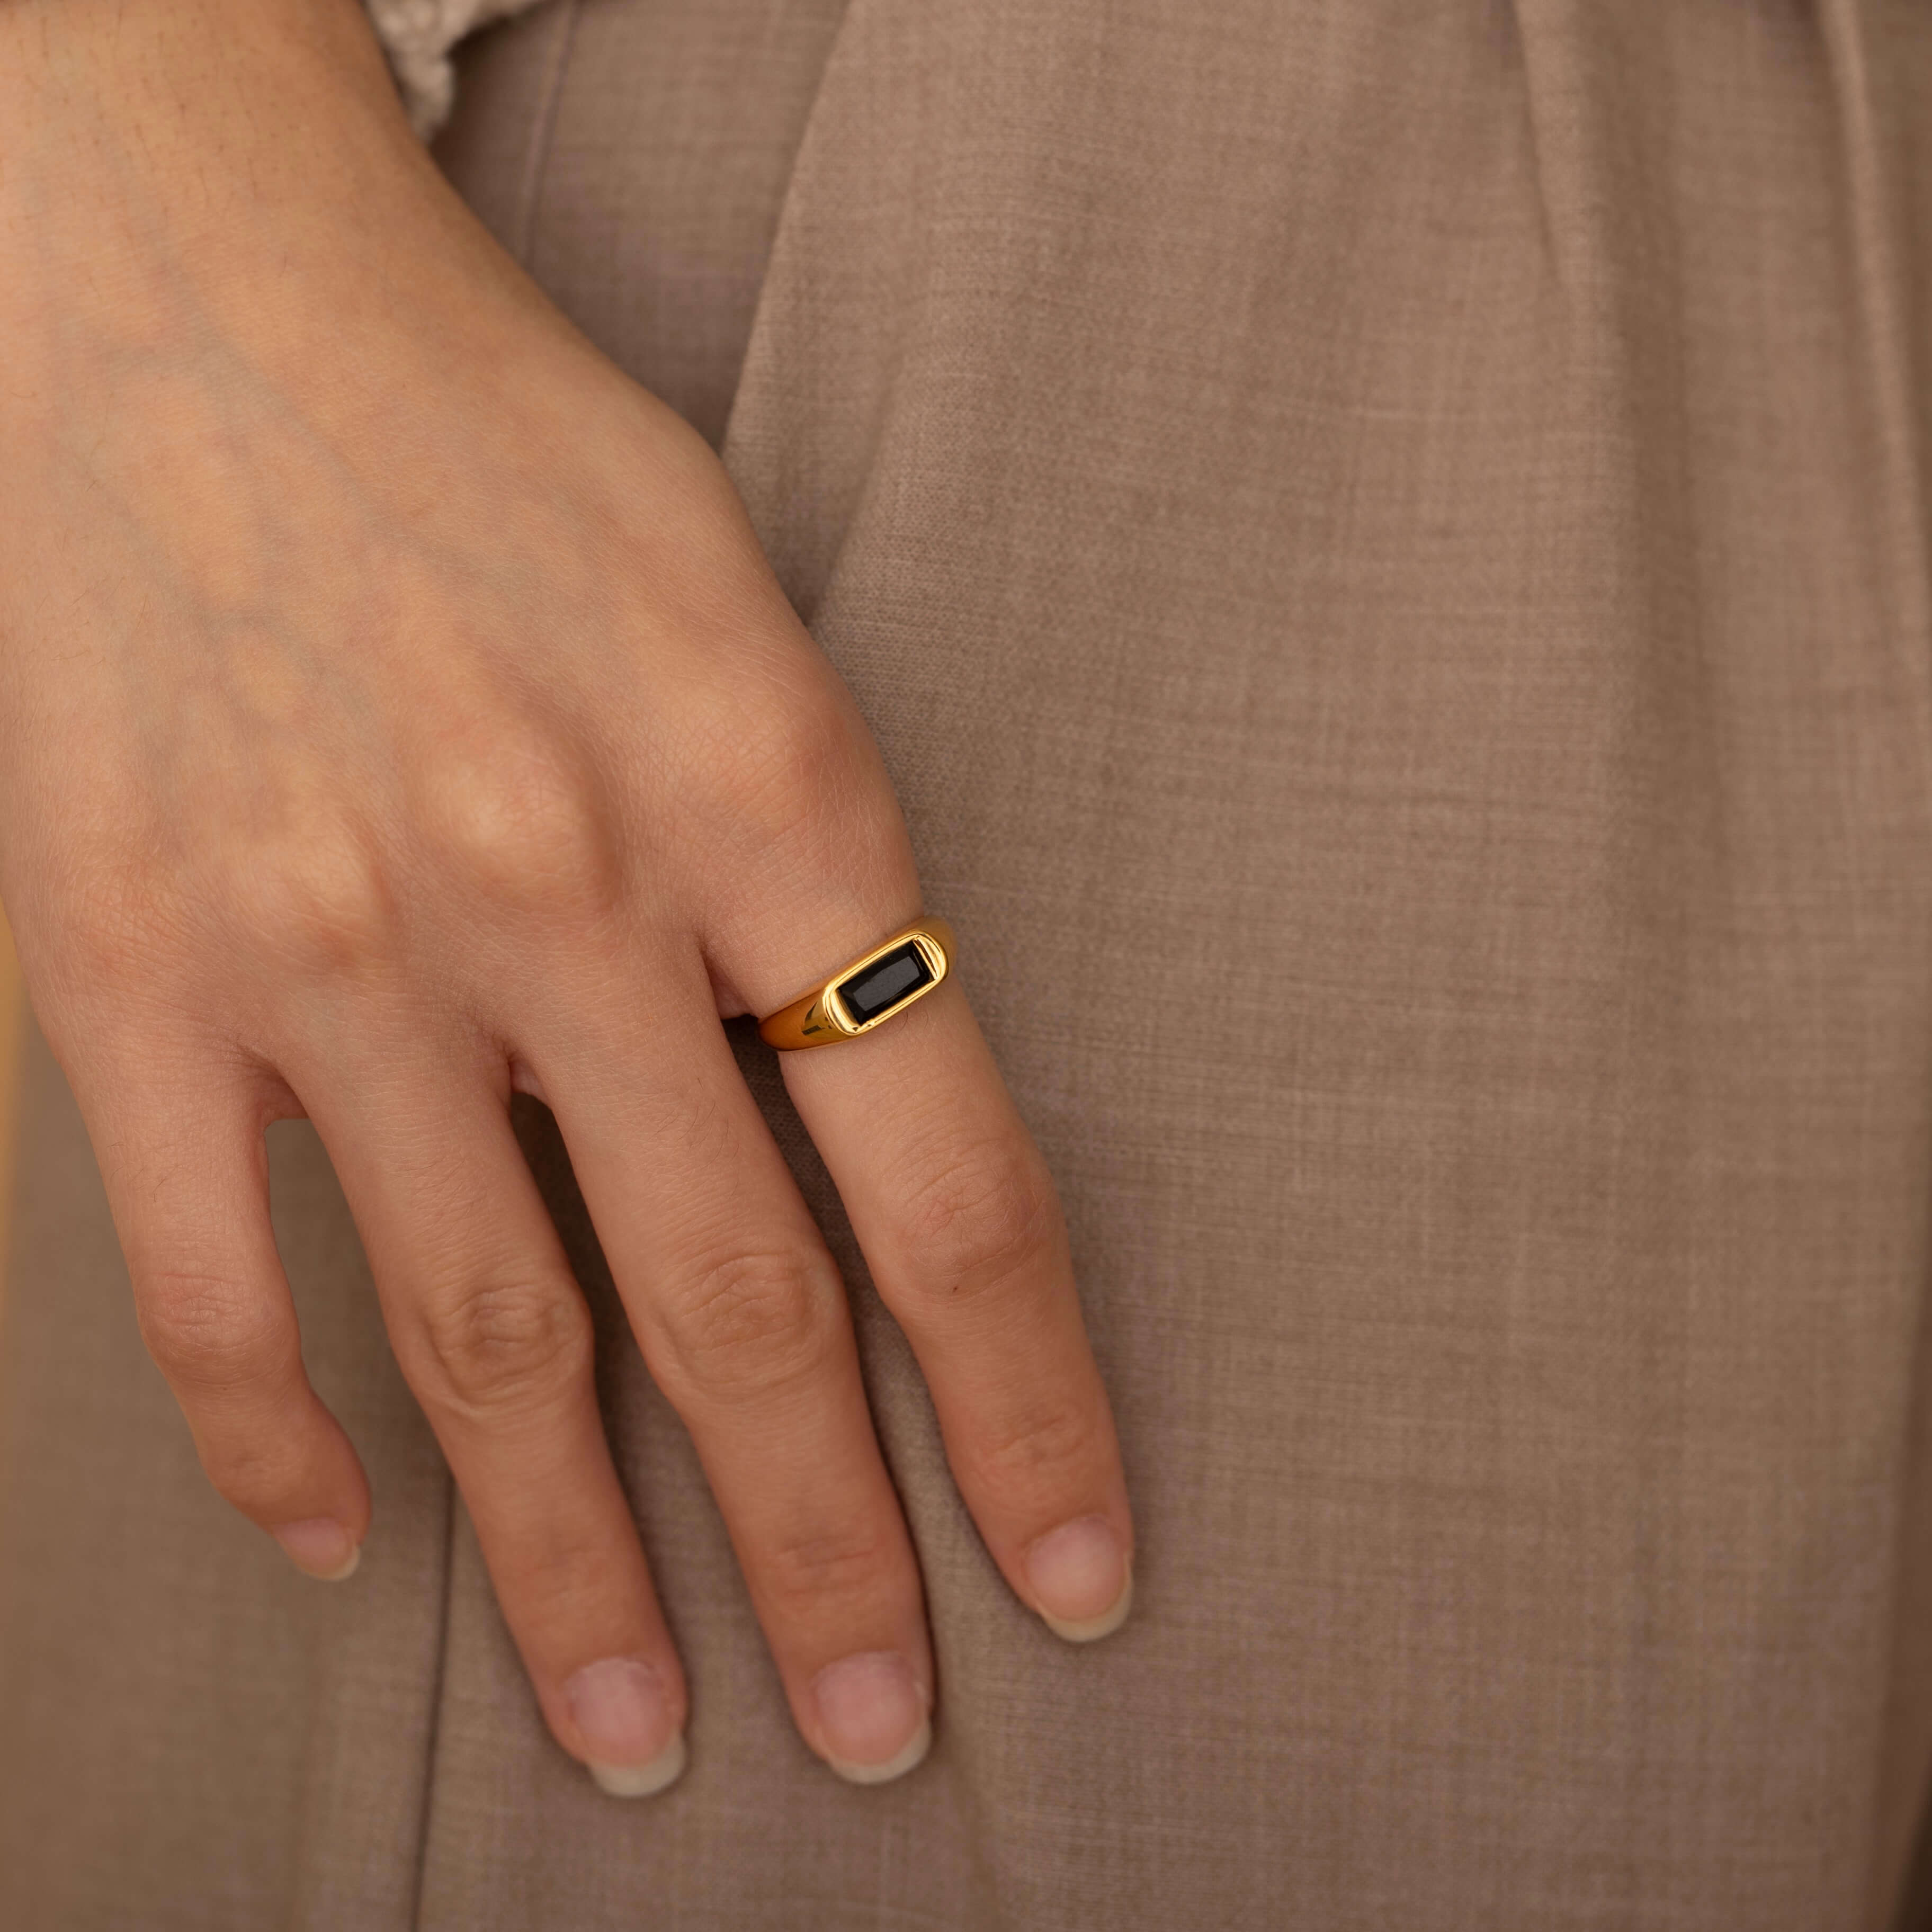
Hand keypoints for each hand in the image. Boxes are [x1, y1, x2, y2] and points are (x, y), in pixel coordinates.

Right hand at [0, 0, 1131, 1790]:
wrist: (187, 285)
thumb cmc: (502, 445)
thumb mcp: (741, 610)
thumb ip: (809, 864)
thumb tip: (860, 1102)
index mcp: (759, 791)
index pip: (943, 1185)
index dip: (1026, 1408)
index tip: (1079, 1573)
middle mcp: (552, 894)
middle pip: (730, 1313)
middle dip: (824, 1550)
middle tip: (880, 1736)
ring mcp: (327, 949)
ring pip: (481, 1348)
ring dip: (569, 1569)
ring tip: (643, 1729)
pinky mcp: (124, 971)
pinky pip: (211, 1283)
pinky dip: (280, 1447)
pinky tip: (347, 1556)